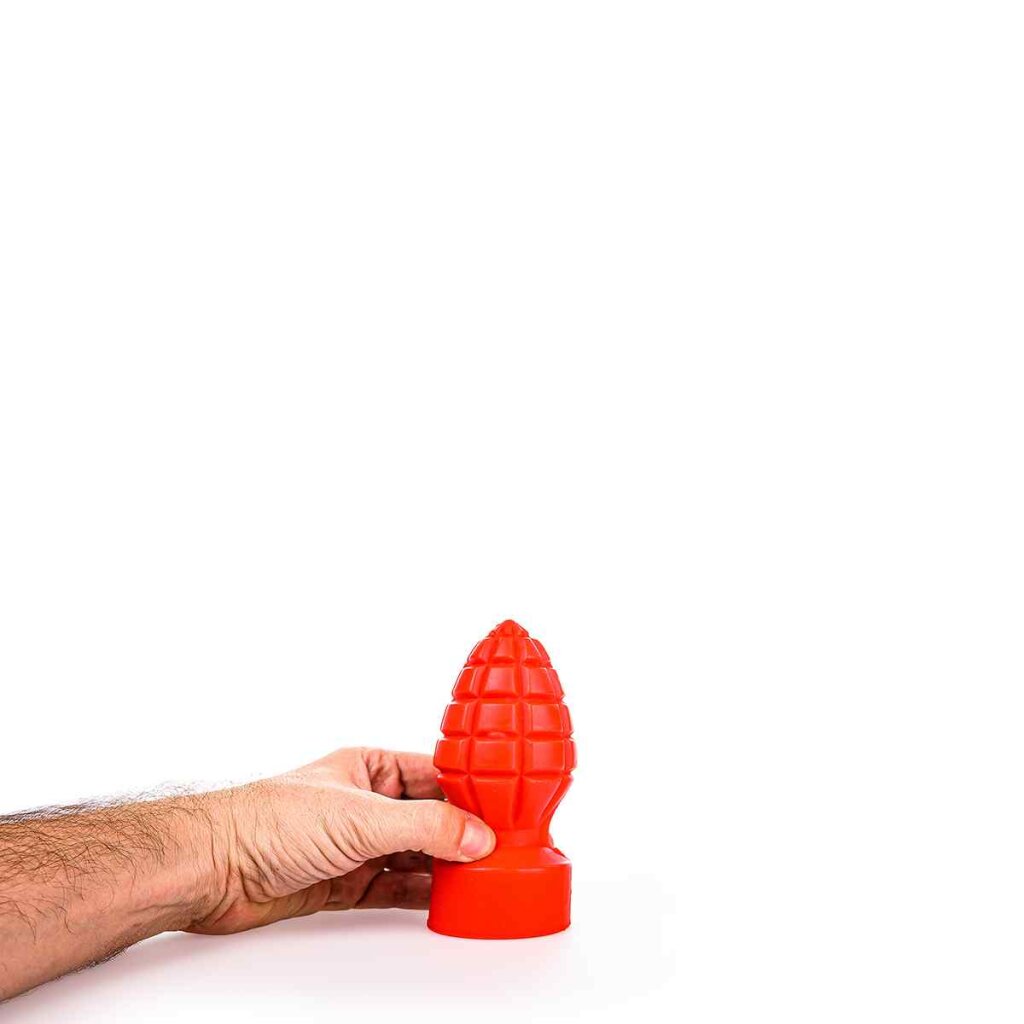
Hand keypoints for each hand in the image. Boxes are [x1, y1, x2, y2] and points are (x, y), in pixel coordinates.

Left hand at [189, 747, 494, 933]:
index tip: (508, 808)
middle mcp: (367, 803)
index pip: (436, 774)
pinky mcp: (345, 882)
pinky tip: (446, 899)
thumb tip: (476, 835)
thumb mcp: (361, 817)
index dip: (472, 791)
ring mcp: (357, 845)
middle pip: (431, 818)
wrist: (212, 869)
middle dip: (465, 834)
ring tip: (485, 878)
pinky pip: (395, 888)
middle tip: (504, 850)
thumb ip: (425, 826)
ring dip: (447, 868)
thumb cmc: (267, 820)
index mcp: (370, 768)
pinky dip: (421, 895)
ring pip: (416, 856)